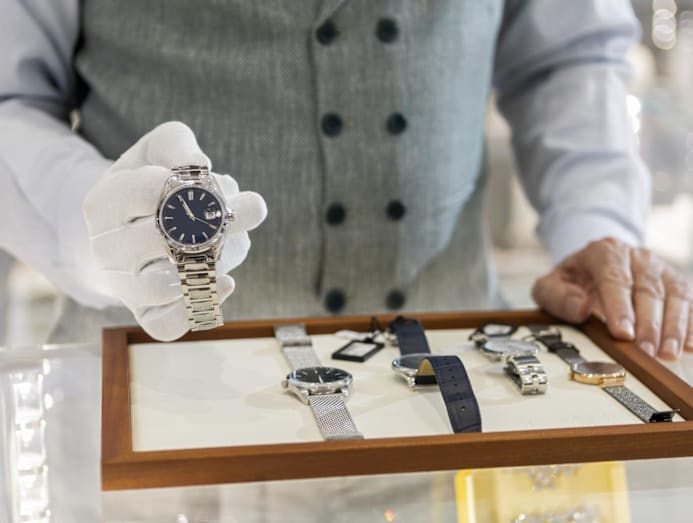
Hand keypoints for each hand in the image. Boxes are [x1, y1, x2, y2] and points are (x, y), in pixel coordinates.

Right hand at [82, 121, 266, 340]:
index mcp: (103, 203)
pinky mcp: (148, 313)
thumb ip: (179, 145)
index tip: (205, 180)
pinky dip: (197, 308)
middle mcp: (107, 248)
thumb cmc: (149, 184)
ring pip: (165, 284)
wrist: (125, 229)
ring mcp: (125, 285)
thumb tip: (202, 167)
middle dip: (209, 223)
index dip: (188, 184)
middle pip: (159, 239)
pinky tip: (226, 283)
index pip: (147, 190)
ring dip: (211, 262)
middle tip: (231, 213)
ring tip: (227, 244)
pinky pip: (166, 325)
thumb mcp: (157, 151)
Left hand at [532, 237, 692, 359]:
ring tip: (668, 354)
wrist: (592, 267)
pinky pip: (690, 303)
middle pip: (647, 289)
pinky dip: (692, 325)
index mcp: (604, 253)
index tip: (622, 333)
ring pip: (675, 295)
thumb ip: (557, 296)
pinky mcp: (676, 285)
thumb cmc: (572, 281)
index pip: (614, 278)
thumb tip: (580, 308)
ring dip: (674, 327)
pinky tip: (691, 346)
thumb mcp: (550, 286)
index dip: (620, 307)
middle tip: (645, 351)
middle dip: (648, 324)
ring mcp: (660, 270)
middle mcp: (637, 257)